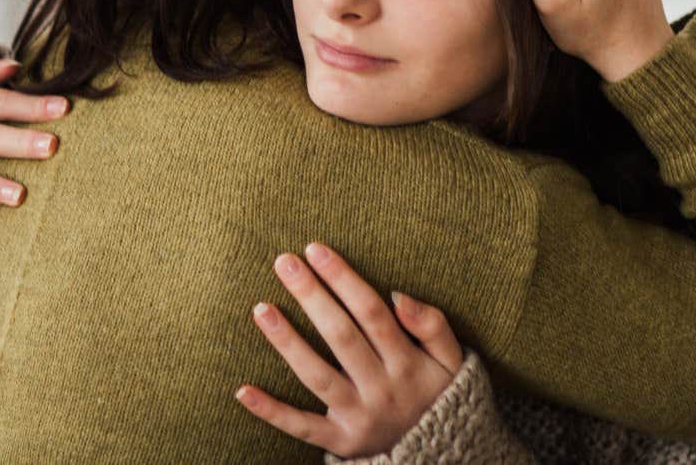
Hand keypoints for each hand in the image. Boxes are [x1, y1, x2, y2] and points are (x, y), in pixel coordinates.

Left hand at [235, 243, 463, 458]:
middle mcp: (381, 389)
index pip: (371, 313)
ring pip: (316, 376)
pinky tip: (242, 390)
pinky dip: (271, 411)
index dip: (343, 279)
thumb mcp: (453, 359)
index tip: (316, 250)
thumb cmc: (438, 392)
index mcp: (407, 363)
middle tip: (284, 262)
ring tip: (260, 308)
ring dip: (286, 342)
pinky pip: (302, 426)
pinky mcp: (341, 441)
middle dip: (311, 296)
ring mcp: (358, 417)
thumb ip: (432, 325)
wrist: (444, 454)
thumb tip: (397, 295)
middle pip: (341, 336)